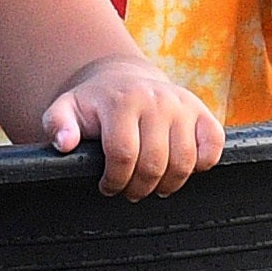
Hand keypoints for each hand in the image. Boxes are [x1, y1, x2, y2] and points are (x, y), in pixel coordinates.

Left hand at [46, 53, 222, 198]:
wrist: (124, 79)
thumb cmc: (95, 104)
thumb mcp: (66, 109)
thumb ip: (58, 124)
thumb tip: (65, 143)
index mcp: (121, 101)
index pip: (123, 154)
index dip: (114, 180)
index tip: (107, 187)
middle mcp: (156, 100)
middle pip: (154, 163)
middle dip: (139, 188)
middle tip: (130, 191)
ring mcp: (182, 105)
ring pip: (184, 161)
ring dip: (167, 184)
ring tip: (152, 185)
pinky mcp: (202, 111)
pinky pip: (214, 145)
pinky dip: (202, 164)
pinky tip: (180, 168)